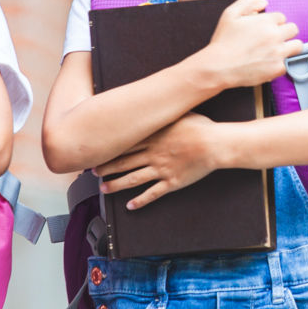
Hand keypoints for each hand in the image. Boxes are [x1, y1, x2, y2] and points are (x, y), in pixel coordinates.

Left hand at [96, 112, 219, 209]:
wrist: (214, 143)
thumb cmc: (199, 126)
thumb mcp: (177, 113)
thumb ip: (163, 112)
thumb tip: (154, 102)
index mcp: (152, 137)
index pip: (124, 144)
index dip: (108, 149)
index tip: (96, 151)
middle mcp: (153, 154)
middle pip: (124, 162)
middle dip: (106, 168)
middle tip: (93, 172)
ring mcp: (161, 170)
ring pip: (133, 179)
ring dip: (116, 184)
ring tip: (104, 189)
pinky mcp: (172, 182)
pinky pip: (153, 193)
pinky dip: (140, 201)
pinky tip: (130, 206)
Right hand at [201, 0, 302, 88]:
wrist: (219, 66)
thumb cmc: (223, 41)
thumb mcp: (229, 14)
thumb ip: (247, 2)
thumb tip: (263, 2)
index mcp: (265, 21)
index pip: (281, 17)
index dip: (273, 22)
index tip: (265, 29)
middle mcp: (275, 36)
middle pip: (293, 29)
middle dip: (284, 32)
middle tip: (272, 39)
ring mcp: (278, 53)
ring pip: (297, 46)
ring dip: (289, 47)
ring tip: (276, 50)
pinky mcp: (277, 68)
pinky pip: (288, 64)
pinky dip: (280, 64)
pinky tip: (268, 63)